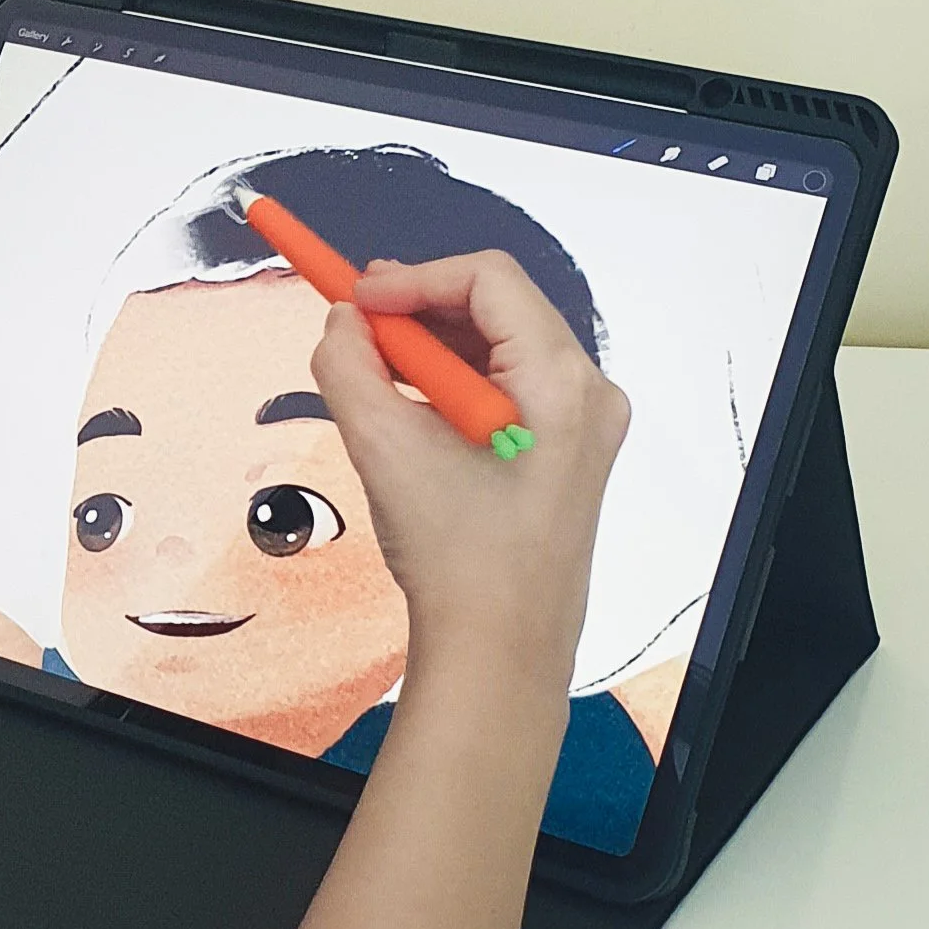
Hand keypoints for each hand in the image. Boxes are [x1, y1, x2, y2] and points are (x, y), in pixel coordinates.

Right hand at [312, 253, 628, 702]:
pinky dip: (456, 378)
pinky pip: (511, 383)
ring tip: (374, 365)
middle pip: (500, 304)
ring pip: (503, 342)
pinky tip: (409, 401)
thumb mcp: (383, 448)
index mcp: (559, 382)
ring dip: (435, 341)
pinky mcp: (569, 451)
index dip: (413, 277)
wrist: (499, 651)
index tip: (356, 300)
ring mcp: (585, 424)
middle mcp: (587, 393)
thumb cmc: (459, 560)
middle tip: (358, 317)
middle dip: (422, 304)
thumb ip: (349, 365)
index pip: (487, 278)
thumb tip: (341, 320)